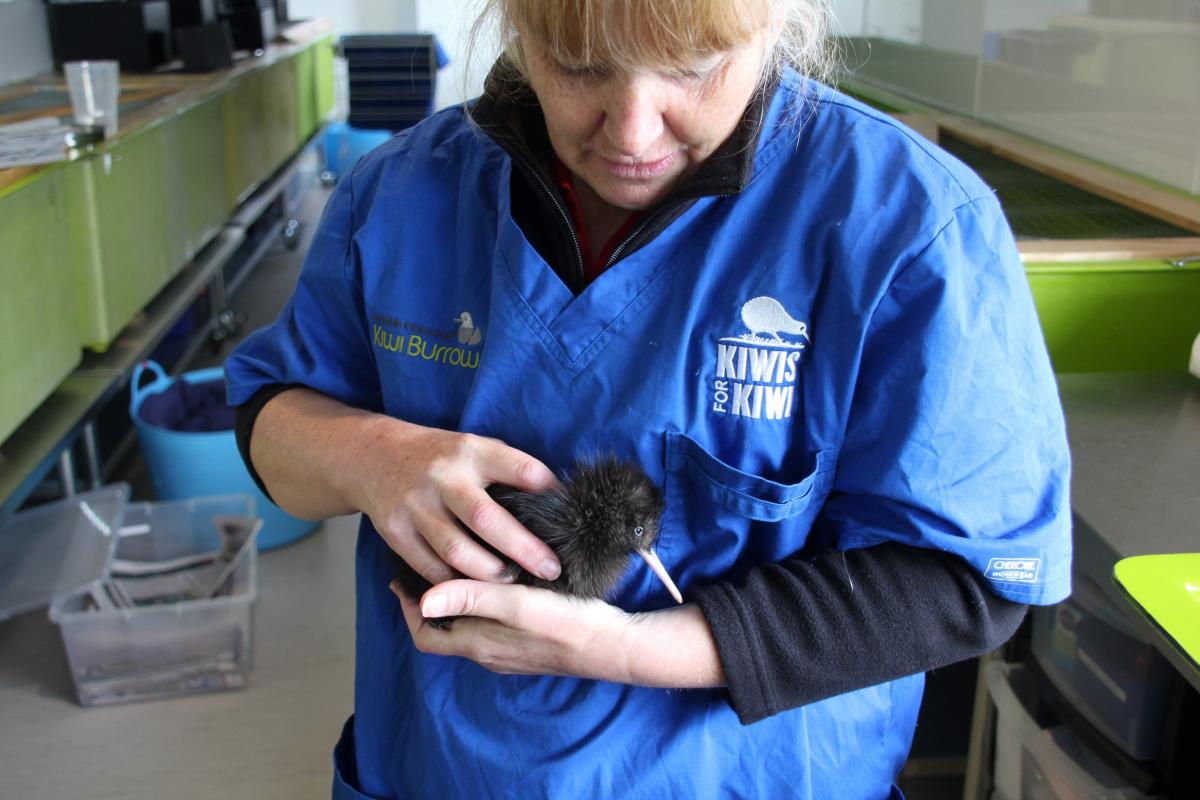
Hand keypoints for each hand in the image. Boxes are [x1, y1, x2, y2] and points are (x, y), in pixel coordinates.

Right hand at [353, 420, 562, 584]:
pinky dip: (456, 583)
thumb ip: (509, 469)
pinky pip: (430, 567)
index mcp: (471, 451)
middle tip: (551, 570)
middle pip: (487, 520)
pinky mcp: (395, 532)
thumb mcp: (474, 448)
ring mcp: (415, 505)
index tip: (567, 517)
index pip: (519, 468)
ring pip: (457, 551)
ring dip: (489, 574)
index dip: (547, 491)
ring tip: (513, 583)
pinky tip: (476, 589)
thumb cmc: (441, 458)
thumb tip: (558, 498)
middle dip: (524, 550)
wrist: (373, 457)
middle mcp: (443, 477)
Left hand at [392, 578, 633, 680]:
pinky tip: (496, 583)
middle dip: (428, 602)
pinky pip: (490, 628)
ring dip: (456, 603)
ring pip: (467, 628)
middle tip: (424, 566)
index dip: (408, 608)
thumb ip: (471, 599)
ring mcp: (508, 652)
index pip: (424, 633)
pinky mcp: (527, 646)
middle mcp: (488, 652)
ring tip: (456, 568)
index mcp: (479, 643)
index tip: (400, 577)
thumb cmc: (567, 623)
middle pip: (442, 631)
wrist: (614, 646)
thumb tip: (422, 599)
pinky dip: (480, 608)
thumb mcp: (517, 605)